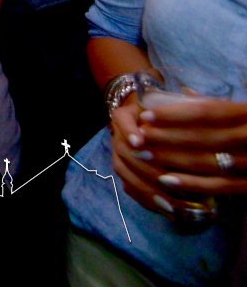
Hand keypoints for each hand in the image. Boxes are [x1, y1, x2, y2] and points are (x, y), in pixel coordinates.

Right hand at [109, 95, 175, 215]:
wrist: (136, 111)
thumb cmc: (156, 107)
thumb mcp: (160, 99)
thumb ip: (171, 101)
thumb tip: (187, 95)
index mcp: (123, 116)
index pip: (123, 123)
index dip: (130, 133)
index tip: (140, 141)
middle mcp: (116, 136)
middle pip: (125, 155)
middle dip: (147, 171)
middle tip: (168, 182)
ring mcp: (117, 154)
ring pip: (126, 174)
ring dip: (148, 190)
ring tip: (170, 204)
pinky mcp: (123, 169)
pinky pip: (129, 187)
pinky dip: (146, 200)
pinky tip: (165, 209)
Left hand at [136, 97, 246, 196]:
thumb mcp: (242, 111)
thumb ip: (217, 104)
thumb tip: (184, 92)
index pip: (207, 111)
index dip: (174, 114)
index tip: (146, 115)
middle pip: (203, 137)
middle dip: (166, 137)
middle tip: (138, 137)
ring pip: (208, 162)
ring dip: (172, 159)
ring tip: (144, 155)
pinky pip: (220, 186)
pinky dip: (191, 184)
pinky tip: (166, 180)